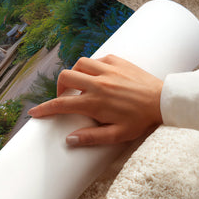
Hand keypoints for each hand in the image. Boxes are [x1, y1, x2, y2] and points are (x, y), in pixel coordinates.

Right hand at [28, 54, 163, 146]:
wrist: (164, 101)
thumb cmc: (141, 120)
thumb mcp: (118, 135)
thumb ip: (92, 138)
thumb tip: (69, 140)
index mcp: (95, 102)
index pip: (61, 104)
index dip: (44, 109)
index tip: (34, 113)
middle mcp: (98, 83)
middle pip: (65, 77)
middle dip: (59, 87)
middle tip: (65, 97)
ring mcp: (108, 70)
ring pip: (79, 64)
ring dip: (75, 74)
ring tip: (81, 85)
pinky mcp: (118, 61)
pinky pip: (97, 59)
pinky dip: (93, 66)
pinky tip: (98, 76)